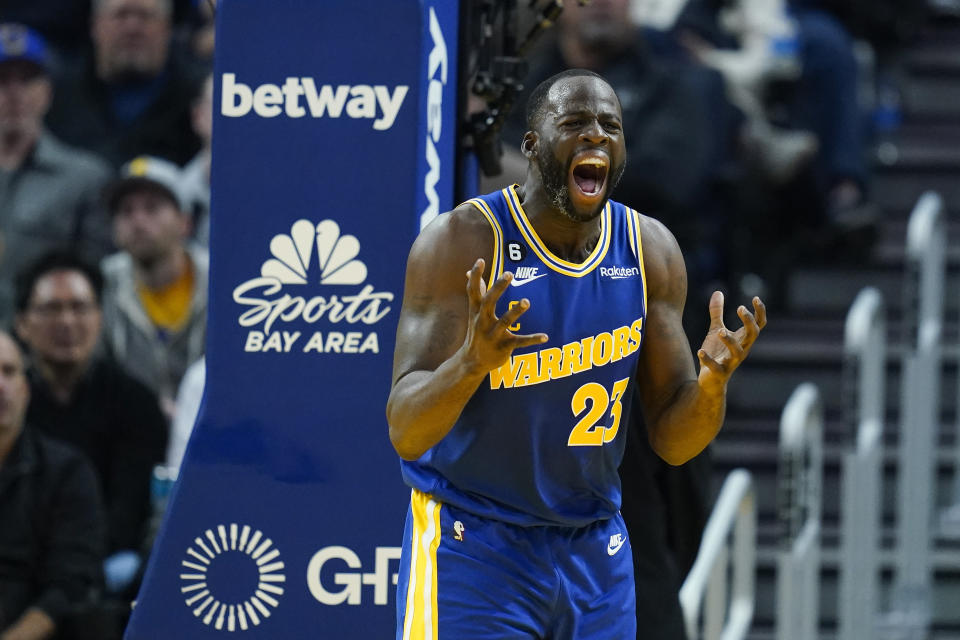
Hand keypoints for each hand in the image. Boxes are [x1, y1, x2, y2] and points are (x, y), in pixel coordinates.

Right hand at [461, 258, 547, 373]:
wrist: (472, 361)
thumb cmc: (476, 332)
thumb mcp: (473, 312)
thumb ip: (475, 292)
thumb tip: (467, 272)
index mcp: (475, 311)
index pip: (473, 291)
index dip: (475, 276)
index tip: (480, 260)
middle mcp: (482, 321)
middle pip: (488, 302)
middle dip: (498, 288)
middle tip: (509, 274)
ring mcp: (493, 335)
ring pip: (504, 322)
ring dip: (515, 311)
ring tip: (526, 301)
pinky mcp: (503, 347)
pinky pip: (519, 342)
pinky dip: (532, 339)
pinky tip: (545, 337)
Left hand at [697, 291, 765, 386]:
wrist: (710, 380)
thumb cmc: (717, 353)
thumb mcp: (716, 330)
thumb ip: (717, 312)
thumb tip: (718, 292)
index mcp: (742, 339)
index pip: (758, 325)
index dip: (760, 312)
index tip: (755, 298)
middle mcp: (741, 350)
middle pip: (752, 335)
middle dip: (749, 322)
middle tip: (740, 308)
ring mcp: (731, 362)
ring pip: (738, 352)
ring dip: (730, 340)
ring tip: (720, 331)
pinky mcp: (718, 373)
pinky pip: (716, 367)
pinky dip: (708, 359)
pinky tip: (700, 351)